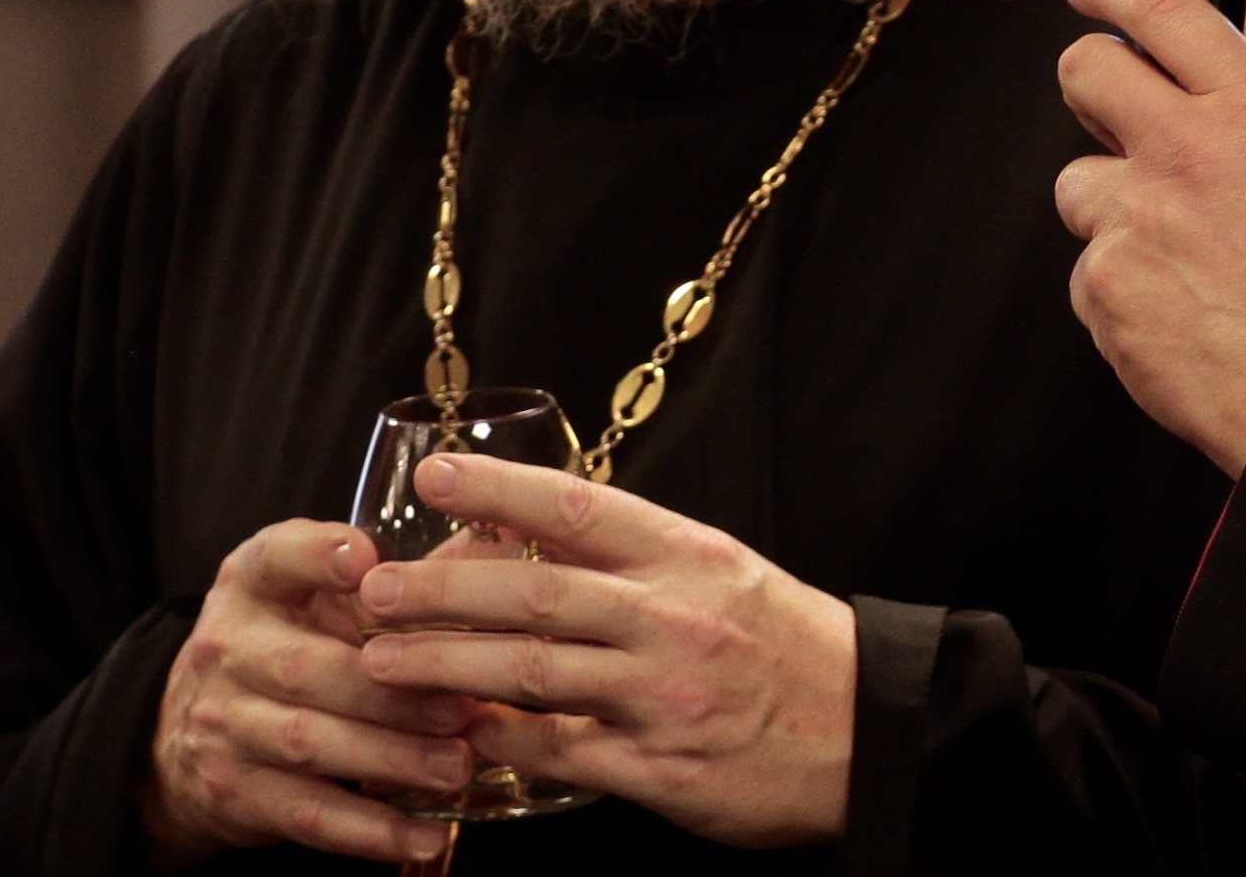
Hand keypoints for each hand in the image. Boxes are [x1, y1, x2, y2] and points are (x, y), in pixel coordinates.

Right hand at [138, 517, 478, 866]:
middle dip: (387, 692)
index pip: (275, 557)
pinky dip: (372, 829)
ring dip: (390, 758)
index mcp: (253, 582)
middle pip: (302, 667)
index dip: (317, 556)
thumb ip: (403, 576)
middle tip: (463, 708)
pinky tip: (429, 836)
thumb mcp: (320, 597)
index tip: (366, 560)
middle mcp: (228, 647)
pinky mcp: (234, 792)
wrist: (189, 729)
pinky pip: (308, 814)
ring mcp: (223, 724)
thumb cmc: (289, 642)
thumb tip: (510, 545)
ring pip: (308, 742)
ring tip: (456, 767)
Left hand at [354, 454, 855, 848]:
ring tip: (382, 662)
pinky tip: (458, 733)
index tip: (437, 477)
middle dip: (441, 589)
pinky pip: (563, 752)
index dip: (499, 488)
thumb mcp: (720, 573)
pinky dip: (503, 740)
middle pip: (534, 592)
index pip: (578, 507)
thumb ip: (633, 556)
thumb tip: (526, 534)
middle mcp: (672, 618)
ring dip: (446, 666)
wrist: (871, 729)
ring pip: (532, 672)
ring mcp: (665, 695)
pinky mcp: (664, 769)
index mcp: (687, 555)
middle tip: (374, 590)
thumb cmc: (787, 644)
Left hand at [1055, 0, 1245, 476]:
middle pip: (1085, 70)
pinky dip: (1121, 282)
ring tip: (1182, 253)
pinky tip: (1175, 302)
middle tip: (1120, 121)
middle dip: (1092, 88)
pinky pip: (1089, 262)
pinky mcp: (1103, 281)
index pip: (1159, 4)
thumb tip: (1237, 7)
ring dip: (1115, 208)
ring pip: (1078, 180)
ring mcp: (1136, 217)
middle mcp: (1187, 150)